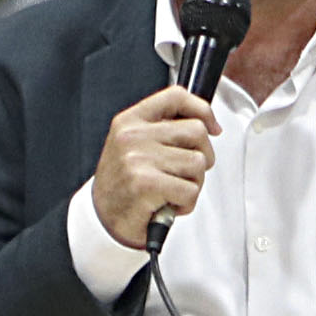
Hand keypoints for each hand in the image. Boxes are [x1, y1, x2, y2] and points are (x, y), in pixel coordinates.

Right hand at [90, 86, 220, 254]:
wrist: (103, 219)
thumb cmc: (126, 183)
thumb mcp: (135, 145)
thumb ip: (165, 129)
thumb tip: (210, 125)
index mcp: (130, 121)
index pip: (176, 96)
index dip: (202, 109)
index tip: (212, 128)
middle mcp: (132, 136)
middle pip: (196, 131)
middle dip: (202, 156)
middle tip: (185, 173)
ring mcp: (138, 159)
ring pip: (197, 163)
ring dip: (192, 183)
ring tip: (170, 190)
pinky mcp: (146, 184)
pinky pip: (191, 190)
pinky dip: (186, 204)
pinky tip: (167, 204)